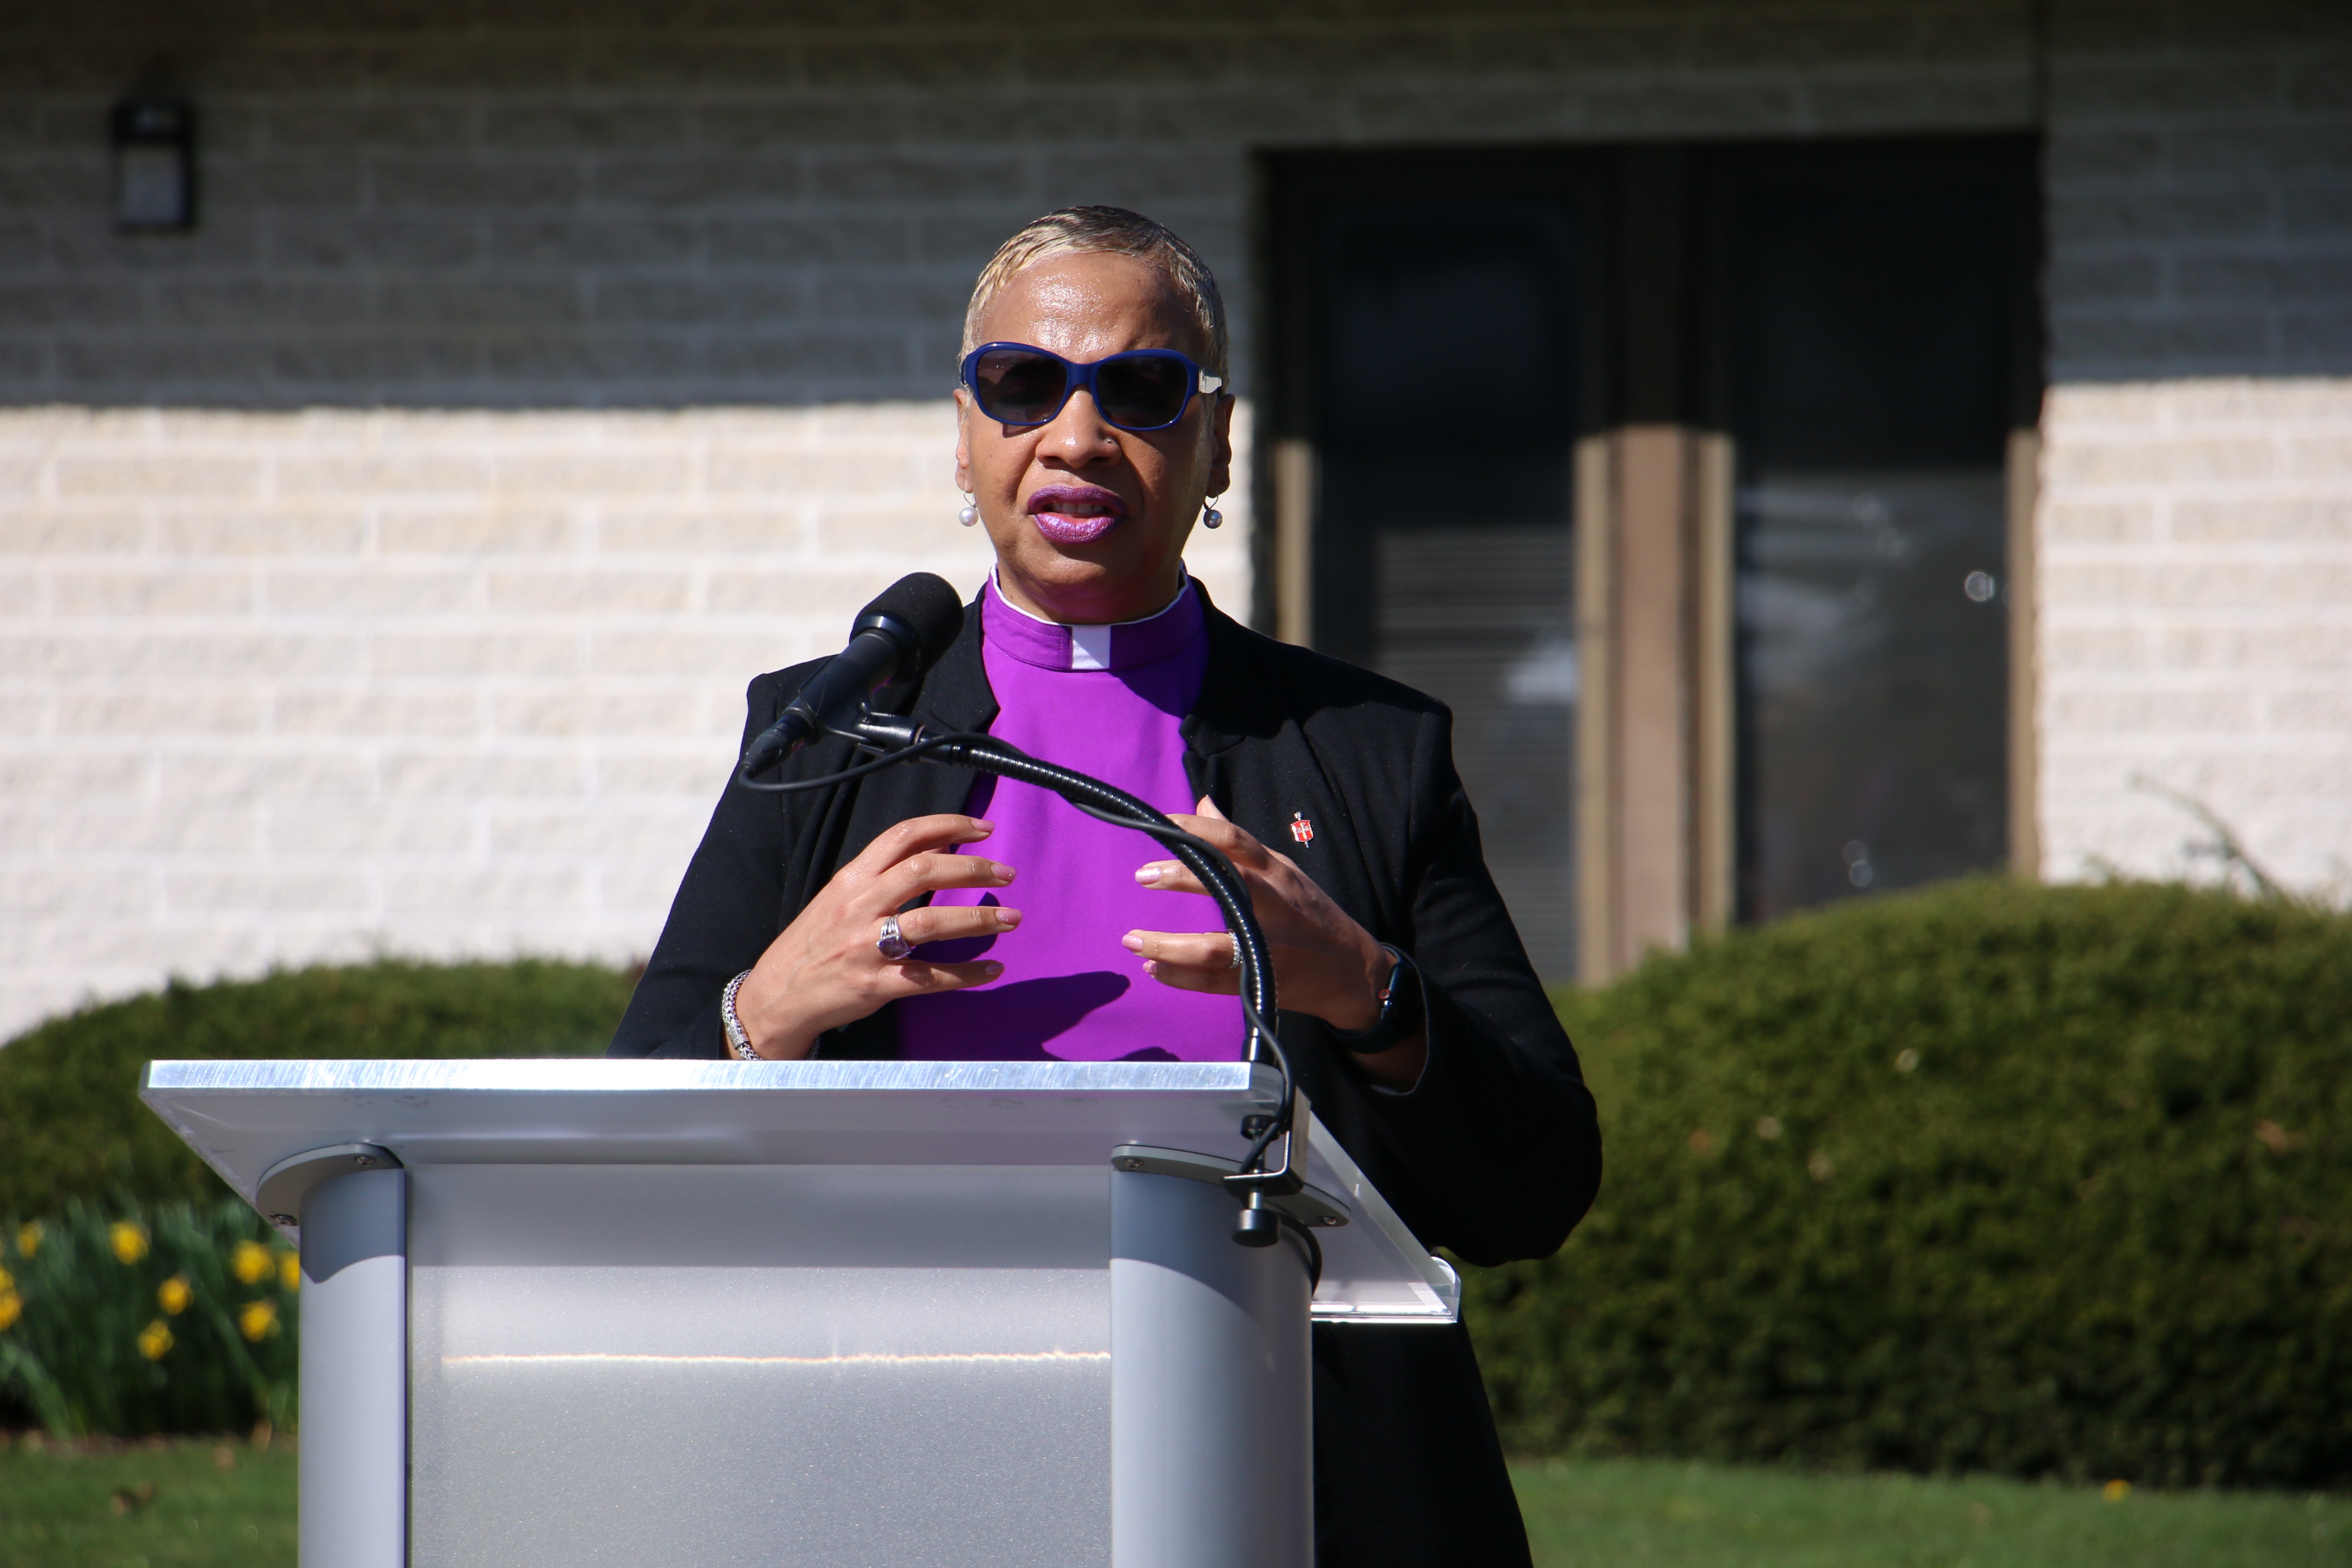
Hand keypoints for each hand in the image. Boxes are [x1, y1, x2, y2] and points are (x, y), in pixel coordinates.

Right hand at [732, 815, 1020, 1059]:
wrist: (777, 995)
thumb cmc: (815, 943)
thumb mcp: (841, 896)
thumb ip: (886, 872)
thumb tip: (940, 846)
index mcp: (852, 879)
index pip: (903, 836)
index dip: (948, 825)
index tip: (984, 829)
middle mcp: (859, 906)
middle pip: (923, 871)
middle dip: (973, 869)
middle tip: (1007, 874)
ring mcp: (865, 946)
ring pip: (931, 923)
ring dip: (978, 918)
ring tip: (1011, 918)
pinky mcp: (874, 984)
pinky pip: (928, 977)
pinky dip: (966, 974)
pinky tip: (993, 970)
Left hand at [1123, 796, 1389, 1028]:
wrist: (1354, 972)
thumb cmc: (1312, 915)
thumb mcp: (1284, 871)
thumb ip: (1240, 843)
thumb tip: (1203, 802)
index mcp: (1278, 873)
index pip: (1236, 839)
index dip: (1197, 828)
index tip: (1161, 822)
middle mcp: (1275, 906)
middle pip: (1228, 884)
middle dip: (1183, 877)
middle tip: (1142, 875)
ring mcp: (1269, 948)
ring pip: (1214, 947)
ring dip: (1169, 945)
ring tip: (1133, 940)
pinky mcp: (1263, 982)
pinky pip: (1214, 982)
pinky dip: (1180, 977)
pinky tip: (1154, 969)